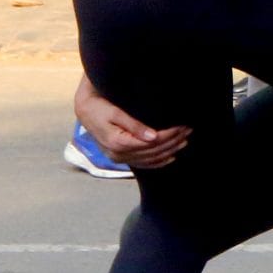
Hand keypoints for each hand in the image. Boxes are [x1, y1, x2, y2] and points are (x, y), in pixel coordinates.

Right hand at [75, 82, 191, 168]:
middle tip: (188, 131)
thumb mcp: (115, 113)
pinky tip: (171, 157)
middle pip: (153, 151)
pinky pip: (142, 164)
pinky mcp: (120, 158)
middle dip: (173, 141)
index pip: (152, 142)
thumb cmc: (100, 108)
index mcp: (118, 142)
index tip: (183, 126)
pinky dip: (158, 162)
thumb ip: (134, 125)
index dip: (170, 135)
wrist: (85, 111)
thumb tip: (153, 137)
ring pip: (150, 159)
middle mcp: (118, 154)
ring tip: (184, 141)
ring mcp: (118, 158)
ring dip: (169, 151)